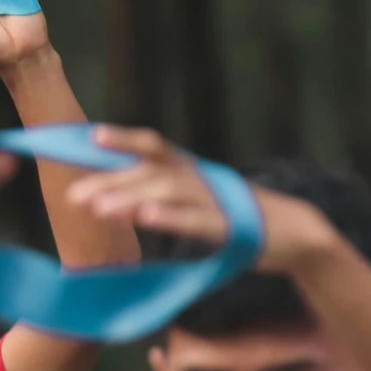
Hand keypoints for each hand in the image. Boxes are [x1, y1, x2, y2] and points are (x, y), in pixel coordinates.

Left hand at [69, 128, 327, 271]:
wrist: (296, 233)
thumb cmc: (238, 217)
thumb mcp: (198, 198)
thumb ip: (162, 192)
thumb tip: (113, 191)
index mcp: (190, 169)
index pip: (152, 147)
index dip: (122, 140)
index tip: (89, 138)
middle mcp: (200, 178)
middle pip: (150, 172)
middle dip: (110, 182)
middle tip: (74, 197)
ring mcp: (216, 201)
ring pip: (167, 193)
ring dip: (130, 199)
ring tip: (98, 209)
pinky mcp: (232, 227)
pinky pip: (197, 220)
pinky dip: (172, 217)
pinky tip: (147, 218)